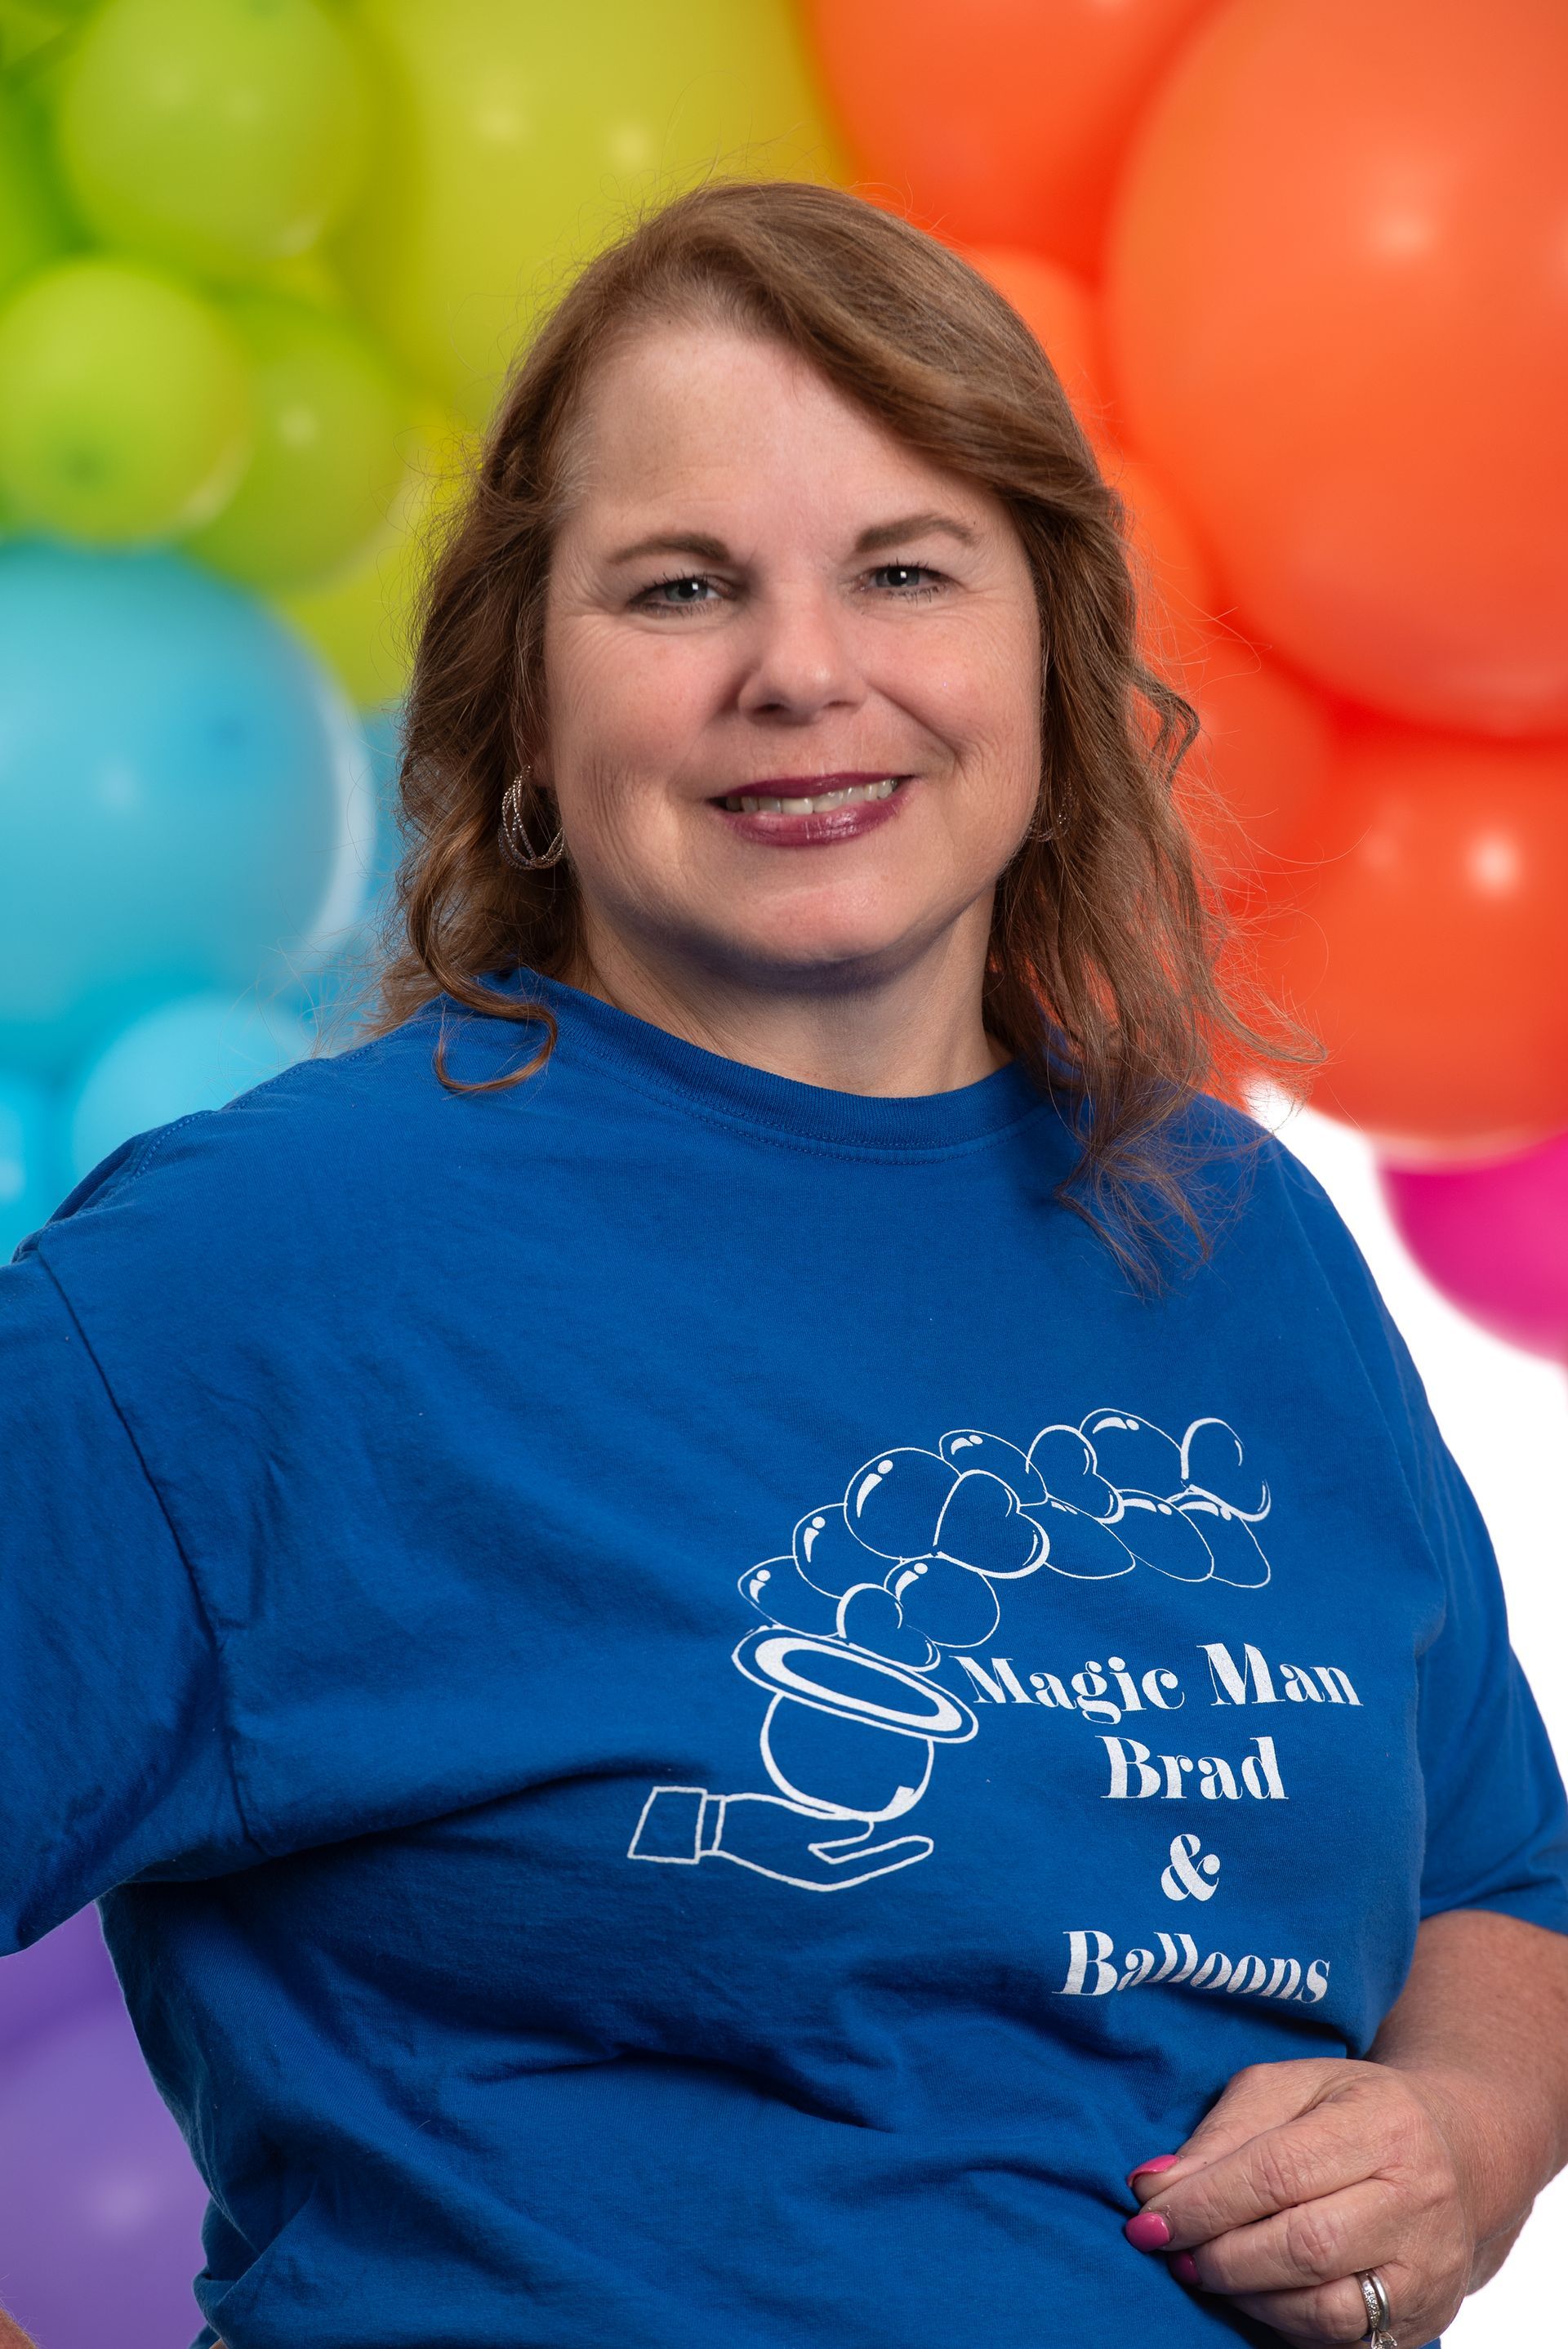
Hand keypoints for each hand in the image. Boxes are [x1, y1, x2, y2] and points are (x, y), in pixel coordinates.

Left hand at [1122, 2055, 1510, 2344]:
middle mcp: (1416, 2199)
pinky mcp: (1427, 2319)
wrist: (1460, 2153)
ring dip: (1249, 2298)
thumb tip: (1154, 2185)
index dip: (1204, 2201)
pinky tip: (1257, 2296)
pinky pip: (1346, 2343)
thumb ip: (1222, 2132)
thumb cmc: (1356, 2111)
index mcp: (1381, 2125)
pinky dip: (1287, 2326)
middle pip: (1304, 2246)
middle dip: (1221, 2254)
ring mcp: (1428, 2268)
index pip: (1277, 2172)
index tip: (1147, 2216)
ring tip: (1209, 2272)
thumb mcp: (1291, 2088)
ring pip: (1326, 2309)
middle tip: (1174, 2250)